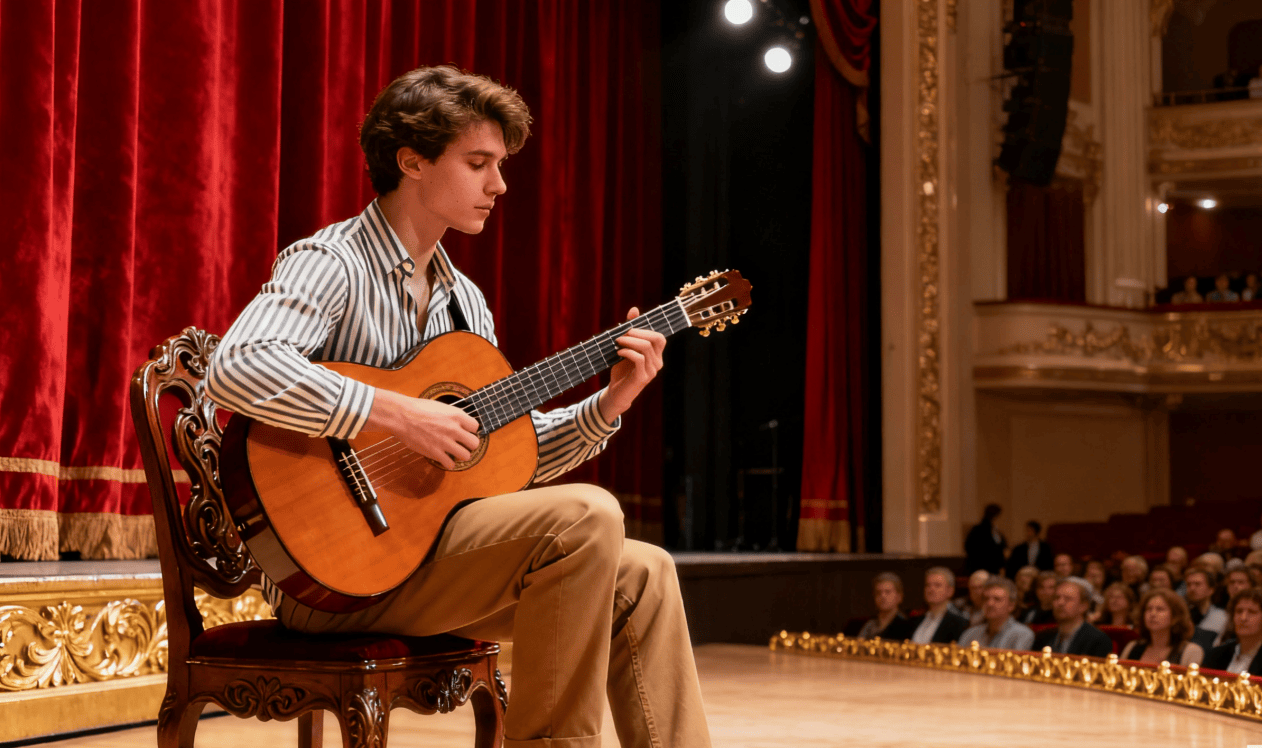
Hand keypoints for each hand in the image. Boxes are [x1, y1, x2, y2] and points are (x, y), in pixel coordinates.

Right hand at [363, 389, 480, 469]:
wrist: (402, 416)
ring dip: (460, 454)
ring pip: (466, 456)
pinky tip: (443, 457)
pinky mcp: (435, 452)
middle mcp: (454, 429)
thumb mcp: (441, 406)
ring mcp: (445, 442)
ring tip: (453, 451)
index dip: (469, 430)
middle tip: (461, 443)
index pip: (475, 427)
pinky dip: (448, 463)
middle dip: (469, 444)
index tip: (463, 431)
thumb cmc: (418, 409)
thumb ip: (453, 416)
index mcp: (457, 415)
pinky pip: (451, 464)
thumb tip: (461, 424)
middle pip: (475, 443)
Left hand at [598, 307, 665, 423]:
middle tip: (622, 334)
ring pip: (646, 347)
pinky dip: (628, 352)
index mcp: (656, 355)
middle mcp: (658, 363)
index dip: (645, 329)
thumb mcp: (626, 348)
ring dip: (630, 341)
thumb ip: (631, 331)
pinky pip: (639, 359)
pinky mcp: (642, 378)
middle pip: (655, 339)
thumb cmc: (622, 369)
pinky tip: (619, 352)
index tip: (629, 329)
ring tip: (618, 341)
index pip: (660, 337)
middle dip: (637, 333)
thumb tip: (634, 309)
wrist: (617, 393)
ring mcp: (652, 371)